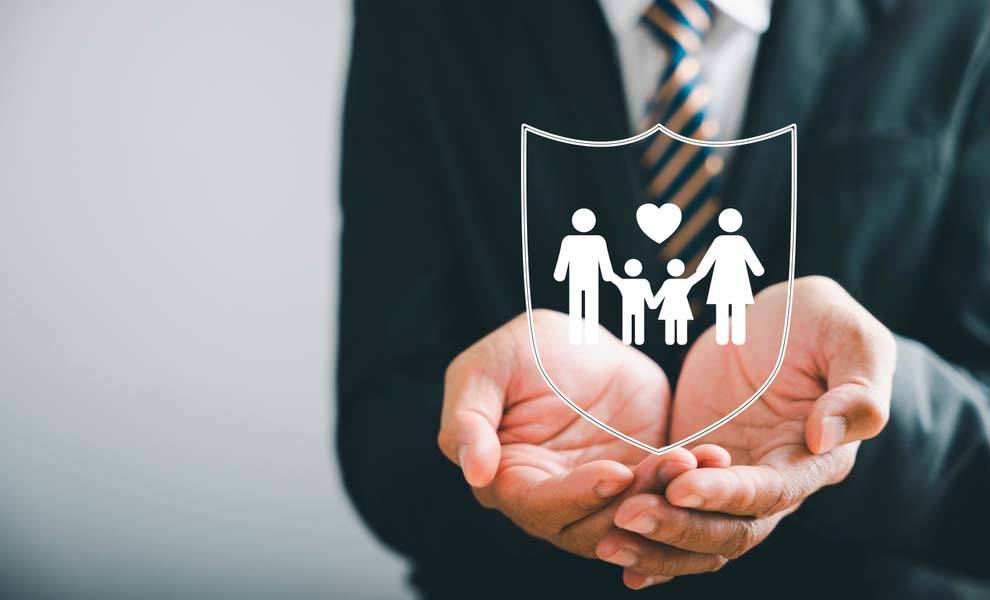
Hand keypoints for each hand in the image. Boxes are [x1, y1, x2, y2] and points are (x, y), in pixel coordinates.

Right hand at [437, 310, 729, 558]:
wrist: (582, 338)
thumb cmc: (521, 350)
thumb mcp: (485, 369)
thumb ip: (468, 419)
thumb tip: (473, 472)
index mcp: (508, 479)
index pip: (538, 508)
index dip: (575, 497)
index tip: (613, 474)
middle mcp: (555, 499)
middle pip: (591, 529)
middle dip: (633, 506)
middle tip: (669, 470)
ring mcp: (603, 494)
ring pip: (635, 522)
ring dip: (668, 499)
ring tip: (693, 460)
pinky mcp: (642, 480)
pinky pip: (668, 497)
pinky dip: (691, 484)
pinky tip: (711, 457)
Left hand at [605, 276, 895, 588]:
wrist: (771, 317)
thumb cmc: (818, 321)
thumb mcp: (848, 336)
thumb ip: (856, 389)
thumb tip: (826, 437)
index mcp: (815, 458)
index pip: (770, 493)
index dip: (727, 495)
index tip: (681, 487)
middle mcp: (774, 482)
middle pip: (731, 530)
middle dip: (680, 528)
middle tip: (629, 517)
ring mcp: (732, 480)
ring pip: (699, 533)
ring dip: (657, 543)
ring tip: (608, 540)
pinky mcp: (694, 469)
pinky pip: (672, 512)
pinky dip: (649, 536)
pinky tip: (611, 549)